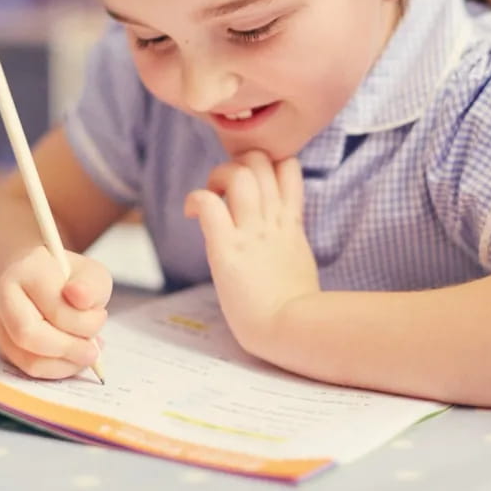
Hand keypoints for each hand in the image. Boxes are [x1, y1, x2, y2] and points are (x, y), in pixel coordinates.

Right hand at [0, 247, 110, 378]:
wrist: (48, 284)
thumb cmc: (73, 280)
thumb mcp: (92, 274)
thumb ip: (91, 286)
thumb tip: (79, 297)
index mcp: (27, 270)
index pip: (52, 306)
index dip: (82, 321)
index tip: (101, 316)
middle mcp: (5, 296)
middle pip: (28, 334)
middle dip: (68, 348)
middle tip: (93, 351)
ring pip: (27, 358)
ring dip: (64, 363)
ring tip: (86, 353)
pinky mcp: (4, 347)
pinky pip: (28, 369)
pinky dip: (57, 369)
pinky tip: (73, 358)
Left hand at [184, 151, 319, 355]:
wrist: (292, 329)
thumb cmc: (296, 308)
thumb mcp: (299, 260)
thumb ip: (287, 239)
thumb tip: (278, 236)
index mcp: (291, 223)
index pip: (287, 167)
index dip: (267, 162)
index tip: (251, 180)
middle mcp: (272, 220)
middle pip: (261, 161)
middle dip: (239, 163)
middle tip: (226, 188)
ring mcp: (251, 232)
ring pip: (237, 174)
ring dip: (217, 176)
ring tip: (210, 197)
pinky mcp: (227, 248)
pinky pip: (209, 203)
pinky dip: (196, 200)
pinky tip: (191, 214)